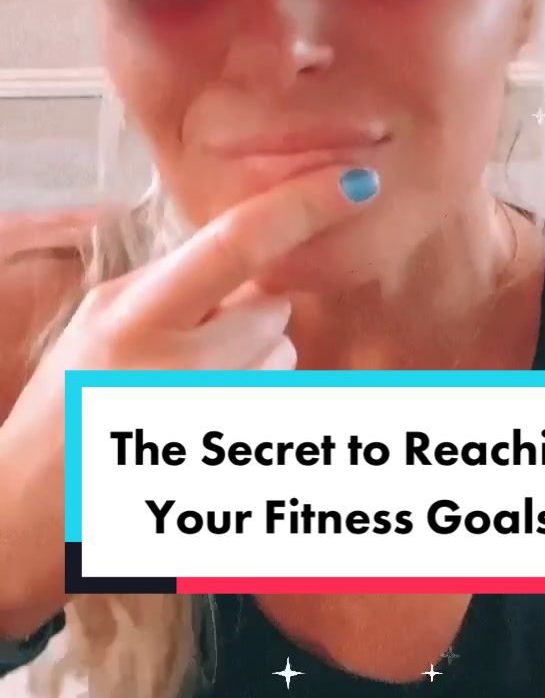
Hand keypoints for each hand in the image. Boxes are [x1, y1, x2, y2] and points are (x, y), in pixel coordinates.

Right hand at [0, 165, 377, 630]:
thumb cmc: (63, 410)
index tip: (359, 182)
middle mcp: (178, 368)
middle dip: (251, 320)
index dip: (303, 207)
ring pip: (282, 360)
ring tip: (189, 395)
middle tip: (196, 350)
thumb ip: (172, 288)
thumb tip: (250, 258)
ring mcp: (211, 423)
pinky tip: (204, 429)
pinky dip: (256, 410)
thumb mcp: (100, 325)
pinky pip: (281, 411)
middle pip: (274, 311)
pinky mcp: (233, 468)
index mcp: (134, 319)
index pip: (236, 244)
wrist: (27, 515)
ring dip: (255, 368)